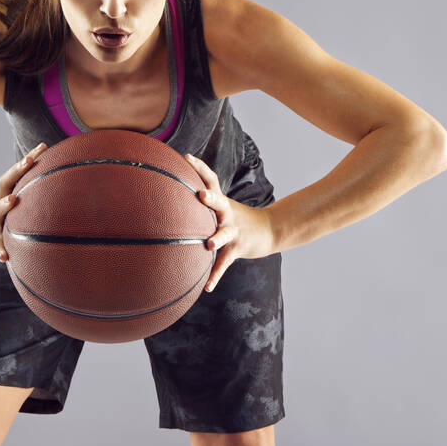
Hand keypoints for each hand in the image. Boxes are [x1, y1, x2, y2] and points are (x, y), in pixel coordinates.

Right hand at [0, 142, 46, 261]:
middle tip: (29, 161)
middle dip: (17, 170)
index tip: (44, 146)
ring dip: (4, 204)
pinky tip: (5, 257)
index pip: (17, 172)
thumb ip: (30, 195)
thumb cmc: (1, 219)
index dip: (29, 159)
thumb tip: (62, 185)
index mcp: (6, 194)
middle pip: (5, 184)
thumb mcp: (13, 204)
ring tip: (13, 200)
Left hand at [184, 153, 276, 292]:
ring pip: (225, 234)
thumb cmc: (239, 218)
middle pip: (219, 202)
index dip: (200, 168)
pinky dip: (215, 275)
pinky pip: (225, 263)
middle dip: (211, 198)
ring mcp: (234, 231)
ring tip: (209, 245)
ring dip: (217, 238)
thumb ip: (204, 200)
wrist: (271, 230)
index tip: (186, 157)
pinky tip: (206, 287)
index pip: (211, 179)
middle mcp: (228, 213)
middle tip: (200, 194)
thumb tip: (175, 193)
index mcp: (222, 201)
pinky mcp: (238, 248)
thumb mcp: (224, 205)